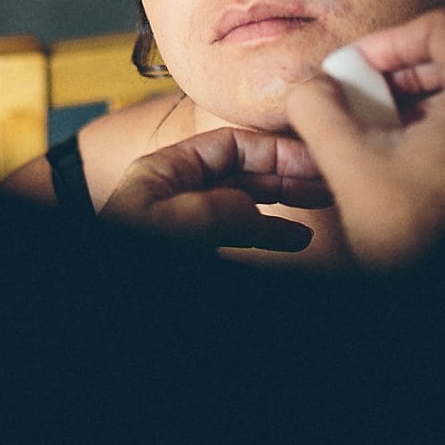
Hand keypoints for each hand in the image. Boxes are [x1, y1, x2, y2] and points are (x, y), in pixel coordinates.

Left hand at [101, 126, 333, 252]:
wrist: (116, 299)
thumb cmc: (130, 245)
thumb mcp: (171, 224)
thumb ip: (216, 209)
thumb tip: (255, 209)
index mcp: (166, 170)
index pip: (230, 145)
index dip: (273, 150)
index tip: (310, 159)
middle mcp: (181, 189)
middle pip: (245, 169)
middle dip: (288, 173)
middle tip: (328, 177)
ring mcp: (191, 217)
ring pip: (249, 200)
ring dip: (288, 200)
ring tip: (323, 199)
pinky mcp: (198, 245)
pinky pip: (242, 232)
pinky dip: (272, 232)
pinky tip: (297, 238)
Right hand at [286, 8, 444, 268]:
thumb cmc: (424, 240)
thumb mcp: (351, 168)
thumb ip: (318, 111)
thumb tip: (309, 88)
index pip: (440, 26)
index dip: (389, 40)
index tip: (357, 70)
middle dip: (401, 73)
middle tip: (363, 100)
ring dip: (421, 104)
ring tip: (381, 137)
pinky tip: (411, 168)